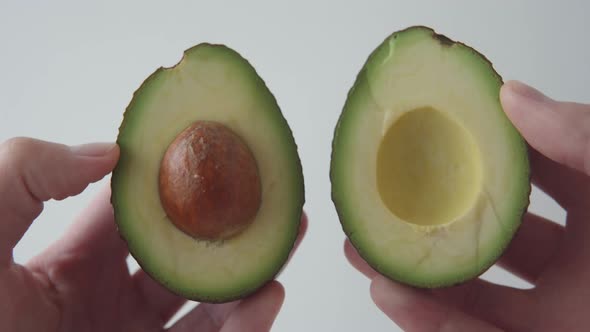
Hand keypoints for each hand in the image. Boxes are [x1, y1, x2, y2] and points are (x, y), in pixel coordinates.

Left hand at [0, 137, 306, 331]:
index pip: (137, 212)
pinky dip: (247, 325)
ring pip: (209, 301)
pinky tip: (268, 294)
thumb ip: (30, 172)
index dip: (176, 181)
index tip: (214, 153)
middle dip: (230, 223)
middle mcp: (110, 299)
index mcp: (73, 262)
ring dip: (250, 270)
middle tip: (268, 195)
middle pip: (185, 253)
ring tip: (285, 237)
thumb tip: (109, 152)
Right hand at [345, 81, 589, 331]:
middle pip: (481, 235)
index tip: (426, 137)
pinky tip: (391, 294)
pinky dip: (428, 323)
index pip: (522, 174)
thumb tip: (511, 97)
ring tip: (362, 249)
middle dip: (425, 217)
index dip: (474, 153)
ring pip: (467, 292)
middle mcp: (570, 264)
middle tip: (377, 200)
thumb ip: (579, 136)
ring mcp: (554, 314)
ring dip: (410, 272)